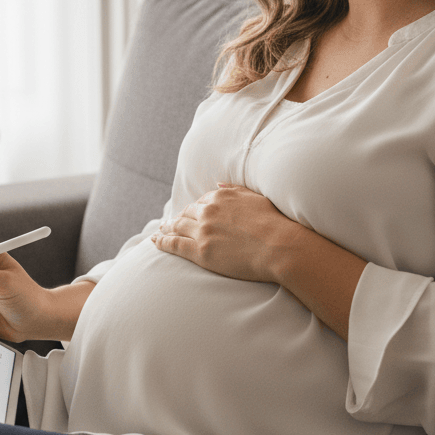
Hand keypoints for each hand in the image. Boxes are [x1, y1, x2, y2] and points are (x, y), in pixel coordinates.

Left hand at [151, 183, 292, 282]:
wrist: (279, 246)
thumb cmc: (273, 223)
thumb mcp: (254, 197)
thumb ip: (234, 189)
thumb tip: (218, 183)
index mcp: (220, 196)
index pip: (200, 202)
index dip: (193, 209)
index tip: (188, 214)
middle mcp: (208, 211)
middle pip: (185, 214)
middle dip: (176, 218)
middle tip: (168, 223)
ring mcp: (202, 231)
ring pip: (177, 227)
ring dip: (166, 228)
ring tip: (159, 232)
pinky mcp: (200, 251)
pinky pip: (175, 244)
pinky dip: (162, 241)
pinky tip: (155, 241)